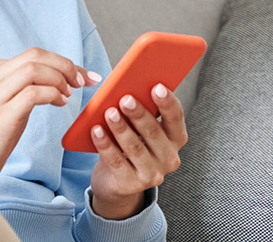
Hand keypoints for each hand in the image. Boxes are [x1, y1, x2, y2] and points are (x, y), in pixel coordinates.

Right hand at [0, 47, 98, 185]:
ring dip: (59, 80)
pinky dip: (52, 95)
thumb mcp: (7, 102)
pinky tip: (60, 104)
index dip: (62, 61)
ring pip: (33, 70)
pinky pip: (33, 94)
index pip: (32, 54)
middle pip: (34, 56)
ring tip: (68, 95)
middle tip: (81, 82)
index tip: (82, 75)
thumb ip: (23, 85)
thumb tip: (59, 76)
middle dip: (65, 66)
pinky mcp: (0, 115)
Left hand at [88, 83, 186, 219]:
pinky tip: (96, 131)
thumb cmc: (130, 146)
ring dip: (121, 128)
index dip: (168, 102)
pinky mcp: (131, 185)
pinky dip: (105, 145)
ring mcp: (152, 175)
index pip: (176, 118)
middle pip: (154, 132)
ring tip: (109, 113)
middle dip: (139, 114)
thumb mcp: (138, 130)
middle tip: (125, 99)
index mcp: (176, 139)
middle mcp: (169, 158)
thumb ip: (139, 113)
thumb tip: (127, 90)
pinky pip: (117, 161)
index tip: (156, 87)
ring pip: (135, 147)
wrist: (116, 182)